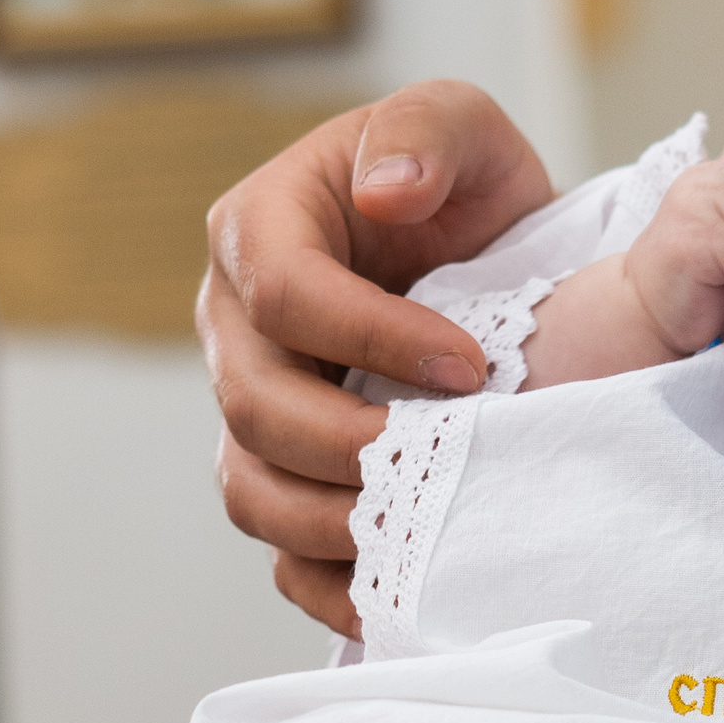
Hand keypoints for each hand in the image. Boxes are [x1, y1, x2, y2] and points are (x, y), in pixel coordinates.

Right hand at [201, 81, 556, 634]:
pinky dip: (328, 583)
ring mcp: (253, 407)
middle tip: (447, 457)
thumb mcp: (461, 125)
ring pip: (251, 486)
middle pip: (255, 404)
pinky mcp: (284, 474)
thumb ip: (427, 132)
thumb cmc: (463, 188)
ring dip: (332, 519)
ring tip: (419, 527)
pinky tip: (396, 597)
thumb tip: (384, 194)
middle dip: (352, 441)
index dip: (373, 338)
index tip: (469, 368)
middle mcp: (234, 325)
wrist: (489, 268)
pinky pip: (279, 548)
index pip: (286, 295)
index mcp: (260, 228)